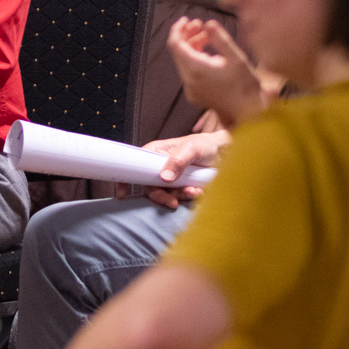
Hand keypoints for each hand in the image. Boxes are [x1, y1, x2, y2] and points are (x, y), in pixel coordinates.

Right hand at [114, 131, 229, 208]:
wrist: (225, 154)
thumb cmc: (206, 145)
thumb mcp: (192, 148)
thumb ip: (177, 161)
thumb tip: (164, 177)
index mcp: (155, 153)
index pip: (134, 166)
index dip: (126, 180)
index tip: (123, 194)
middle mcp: (160, 166)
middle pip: (150, 186)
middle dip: (162, 196)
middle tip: (173, 203)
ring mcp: (170, 177)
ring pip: (165, 194)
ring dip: (179, 196)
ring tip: (194, 191)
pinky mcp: (180, 186)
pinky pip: (178, 197)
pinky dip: (188, 197)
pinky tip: (198, 191)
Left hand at [166, 17, 267, 127]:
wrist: (248, 115)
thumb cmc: (245, 86)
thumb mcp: (237, 58)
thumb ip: (220, 39)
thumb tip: (207, 23)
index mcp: (195, 69)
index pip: (175, 44)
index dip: (178, 29)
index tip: (186, 19)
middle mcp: (188, 79)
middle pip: (178, 52)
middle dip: (187, 36)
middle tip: (200, 25)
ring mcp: (190, 89)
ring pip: (183, 62)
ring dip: (192, 47)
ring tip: (207, 37)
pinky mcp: (194, 95)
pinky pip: (188, 72)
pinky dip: (194, 60)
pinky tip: (210, 55)